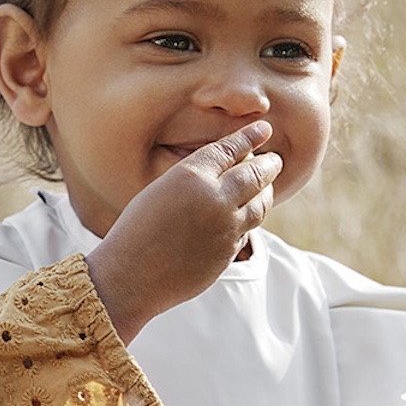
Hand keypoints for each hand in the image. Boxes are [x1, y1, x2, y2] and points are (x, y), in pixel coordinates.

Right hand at [85, 121, 281, 343]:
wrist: (130, 276)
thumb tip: (228, 172)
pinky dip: (250, 218)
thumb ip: (195, 179)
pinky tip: (249, 214)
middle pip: (255, 174)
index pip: (231, 148)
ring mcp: (225, 228)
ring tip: (268, 185)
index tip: (265, 128)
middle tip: (275, 159)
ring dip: (267, 191)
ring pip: (260, 204)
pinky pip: (246, 230)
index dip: (250, 137)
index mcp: (191, 176)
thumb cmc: (136, 230)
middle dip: (269, 164)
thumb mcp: (161, 190)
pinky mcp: (228, 253)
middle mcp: (214, 199)